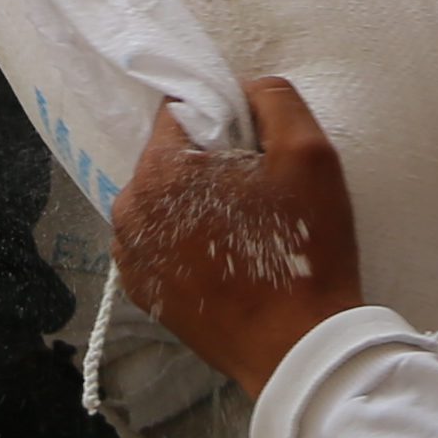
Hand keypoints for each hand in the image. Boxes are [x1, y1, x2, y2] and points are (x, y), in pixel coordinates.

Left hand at [111, 76, 367, 397]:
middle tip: (258, 195)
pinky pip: (161, 243)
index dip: (225, 121)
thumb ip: (274, 99)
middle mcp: (128, 211)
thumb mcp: (309, 153)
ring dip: (197, 205)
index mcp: (158, 172)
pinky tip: (228, 261)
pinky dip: (188, 243)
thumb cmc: (305, 250)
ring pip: (164, 202)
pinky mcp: (142, 293)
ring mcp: (130, 257)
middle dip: (209, 165)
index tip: (259, 153)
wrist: (297, 347)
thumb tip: (244, 90)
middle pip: (170, 158)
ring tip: (245, 232)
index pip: (181, 111)